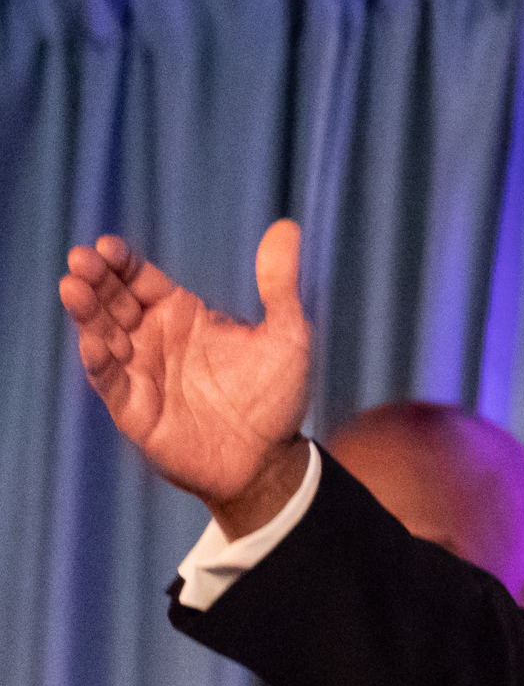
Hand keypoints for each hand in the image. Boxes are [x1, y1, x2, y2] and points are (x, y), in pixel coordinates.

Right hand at [60, 219, 313, 531]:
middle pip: (113, 301)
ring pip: (102, 335)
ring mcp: (140, 372)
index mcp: (181, 314)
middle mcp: (152, 339)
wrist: (271, 459)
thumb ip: (279, 282)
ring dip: (86, 313)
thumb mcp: (286, 333)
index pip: (138, 279)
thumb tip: (287, 227)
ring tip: (73, 288)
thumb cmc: (276, 395)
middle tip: (81, 259)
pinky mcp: (135, 409)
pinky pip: (111, 382)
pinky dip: (100, 361)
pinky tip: (95, 342)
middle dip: (95, 279)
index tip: (108, 245)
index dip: (121, 262)